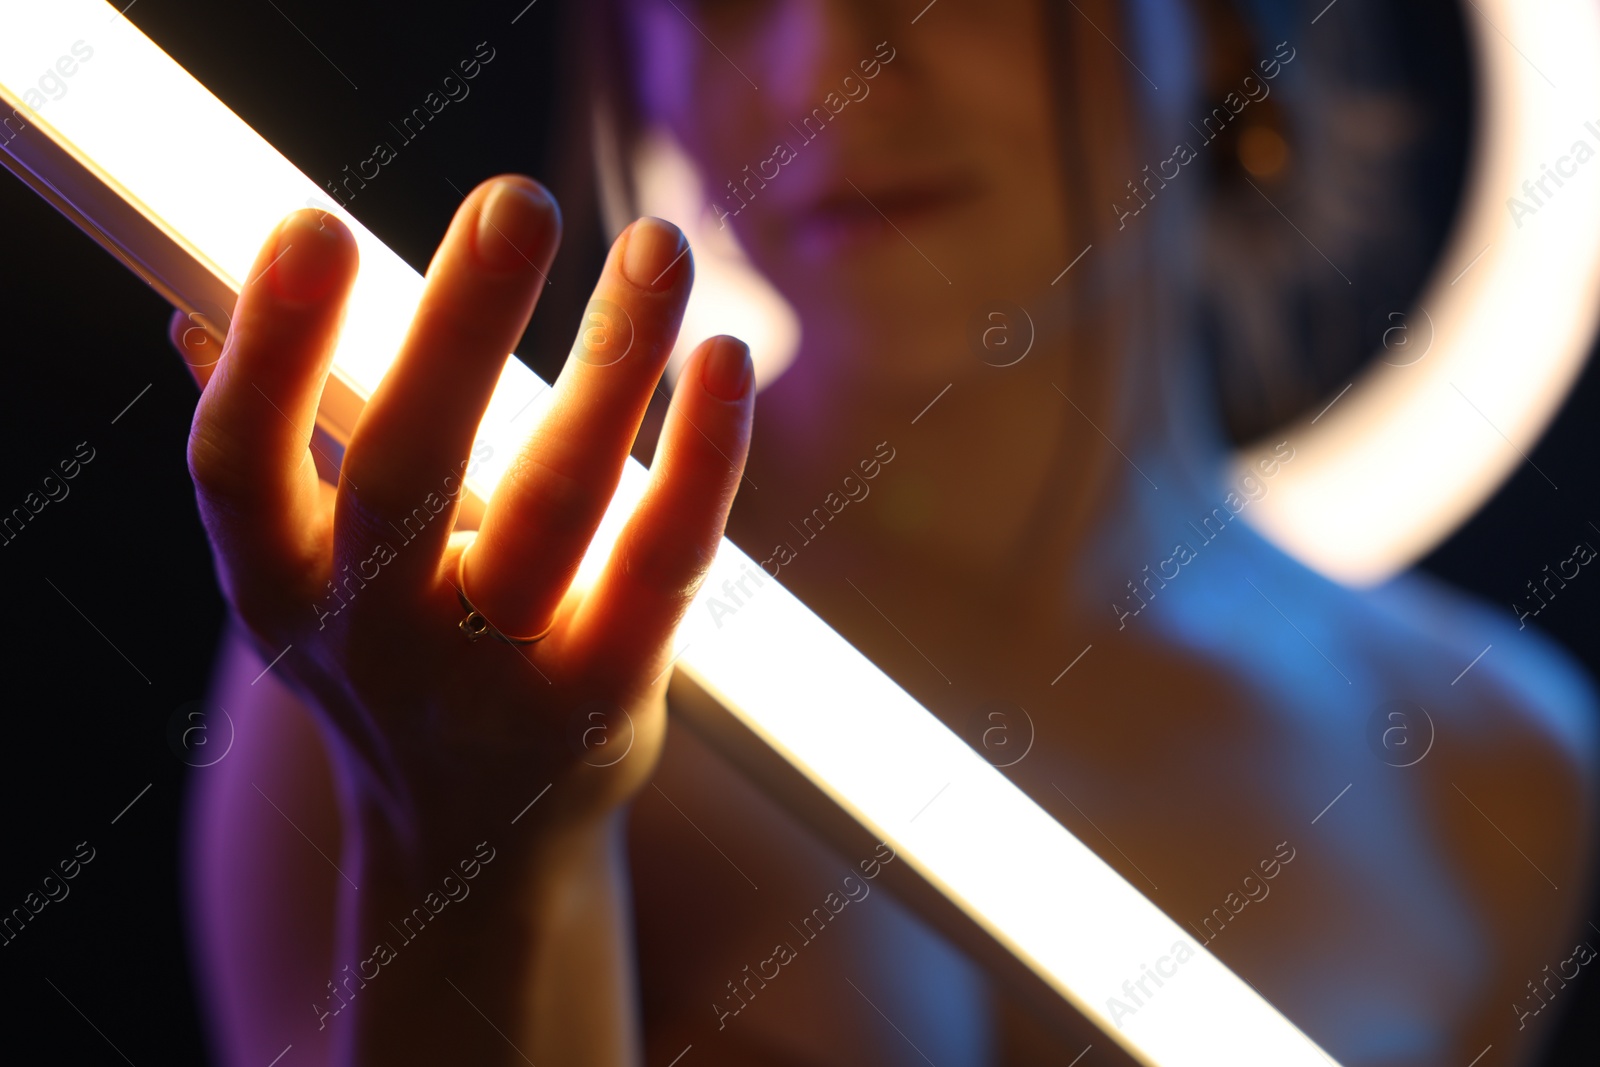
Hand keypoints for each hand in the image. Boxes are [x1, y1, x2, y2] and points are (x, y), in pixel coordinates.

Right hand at [176, 175, 752, 897]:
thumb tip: (204, 310)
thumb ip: (281, 448)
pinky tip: (724, 364)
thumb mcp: (308, 573)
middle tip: (519, 201)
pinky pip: (661, 565)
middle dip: (461, 329)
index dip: (271, 347)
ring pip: (554, 508)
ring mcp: (492, 681)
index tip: (315, 226)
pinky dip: (700, 460)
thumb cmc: (393, 655)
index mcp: (276, 585)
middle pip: (408, 471)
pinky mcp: (604, 702)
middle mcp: (370, 639)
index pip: (239, 464)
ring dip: (611, 366)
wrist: (470, 840)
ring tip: (658, 249)